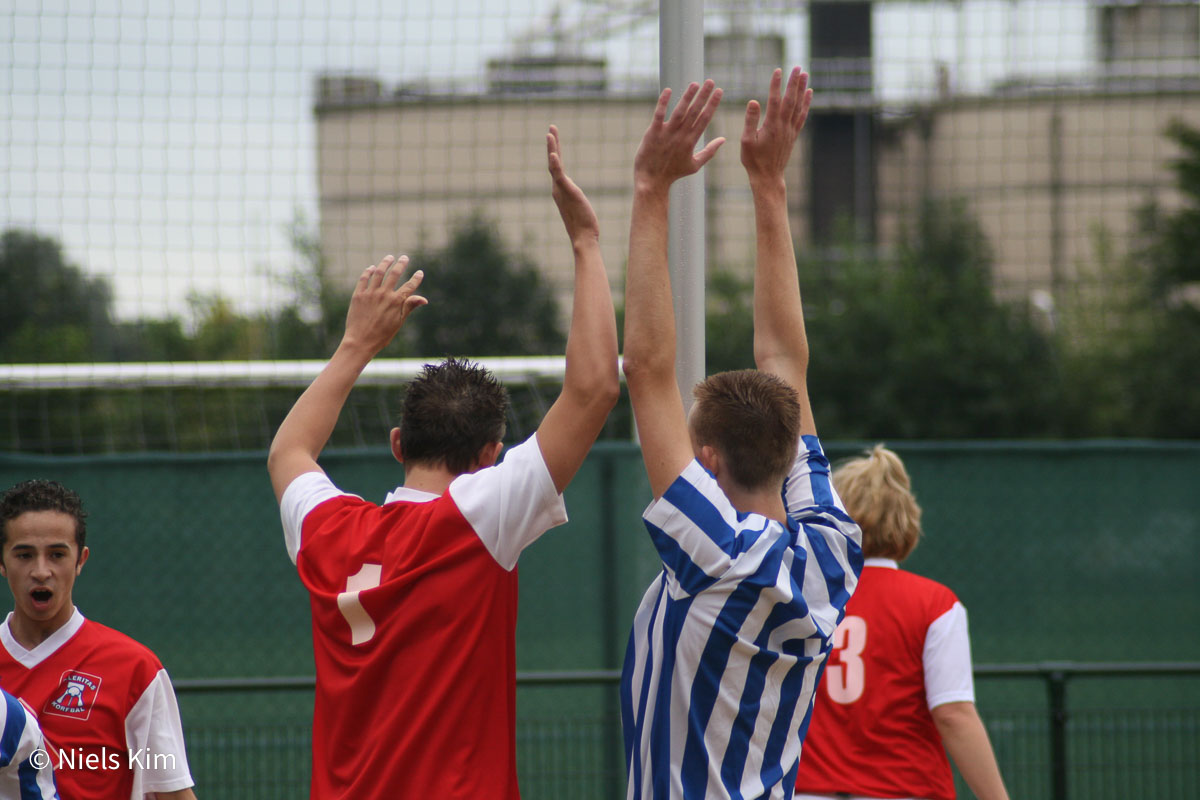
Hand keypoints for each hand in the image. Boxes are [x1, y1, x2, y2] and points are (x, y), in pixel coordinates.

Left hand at [342, 255, 426, 353]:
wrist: (360, 342)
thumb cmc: (382, 335)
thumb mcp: (399, 322)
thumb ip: (409, 306)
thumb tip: (424, 299)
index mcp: (396, 302)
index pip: (409, 286)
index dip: (416, 278)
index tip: (419, 272)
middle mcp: (384, 294)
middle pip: (394, 274)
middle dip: (401, 264)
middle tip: (404, 257)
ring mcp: (370, 293)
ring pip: (379, 272)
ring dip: (385, 263)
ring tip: (390, 257)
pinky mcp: (358, 295)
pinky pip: (364, 279)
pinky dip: (368, 271)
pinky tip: (372, 268)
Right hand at [547, 125, 599, 245]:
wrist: (583, 238)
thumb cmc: (584, 225)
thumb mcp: (579, 206)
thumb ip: (575, 197)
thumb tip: (574, 194)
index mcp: (561, 190)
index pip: (557, 166)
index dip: (556, 151)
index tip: (555, 137)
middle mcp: (557, 189)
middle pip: (553, 162)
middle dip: (552, 144)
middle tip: (551, 128)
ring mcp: (560, 190)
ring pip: (554, 165)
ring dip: (552, 149)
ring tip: (550, 134)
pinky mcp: (567, 192)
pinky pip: (559, 176)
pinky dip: (555, 164)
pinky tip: (554, 154)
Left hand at [633, 79, 724, 192]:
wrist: (652, 181)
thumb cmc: (673, 173)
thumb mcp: (695, 165)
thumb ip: (709, 151)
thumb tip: (723, 140)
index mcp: (691, 141)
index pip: (705, 119)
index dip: (712, 104)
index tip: (719, 91)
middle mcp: (680, 135)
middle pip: (694, 112)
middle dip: (703, 96)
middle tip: (711, 81)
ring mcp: (666, 133)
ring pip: (679, 111)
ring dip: (687, 97)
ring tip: (695, 84)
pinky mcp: (653, 133)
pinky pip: (659, 115)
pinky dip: (663, 103)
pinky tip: (668, 90)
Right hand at [741, 67, 811, 183]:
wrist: (768, 176)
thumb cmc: (754, 160)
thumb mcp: (746, 141)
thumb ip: (750, 120)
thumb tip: (753, 101)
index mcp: (771, 126)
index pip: (775, 100)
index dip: (776, 84)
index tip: (778, 70)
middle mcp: (784, 126)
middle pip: (791, 100)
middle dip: (794, 82)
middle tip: (797, 67)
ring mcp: (790, 130)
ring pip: (798, 105)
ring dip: (802, 89)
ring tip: (805, 74)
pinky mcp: (793, 134)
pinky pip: (802, 115)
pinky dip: (806, 103)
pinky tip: (808, 93)